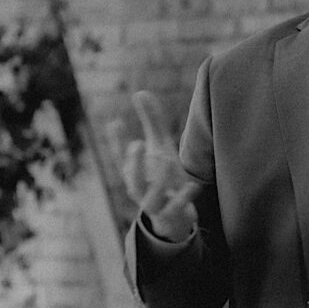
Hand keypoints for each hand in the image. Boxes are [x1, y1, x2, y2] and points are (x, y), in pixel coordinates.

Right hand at [122, 90, 199, 241]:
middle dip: (133, 164)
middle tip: (137, 143)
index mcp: (133, 172)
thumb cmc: (163, 174)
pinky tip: (193, 185)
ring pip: (152, 198)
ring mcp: (155, 204)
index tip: (116, 122)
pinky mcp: (171, 214)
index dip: (116, 142)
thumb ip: (151, 121)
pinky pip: (175, 209)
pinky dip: (183, 198)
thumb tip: (139, 92)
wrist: (173, 215)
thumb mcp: (159, 146)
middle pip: (132, 180)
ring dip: (159, 180)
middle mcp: (140, 189)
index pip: (120, 158)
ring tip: (168, 160)